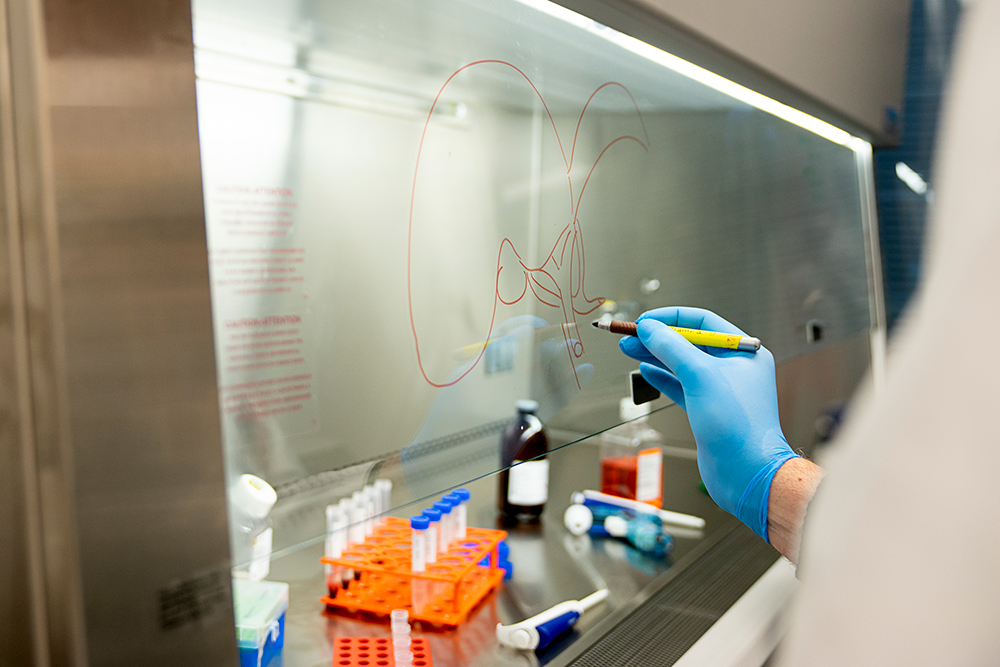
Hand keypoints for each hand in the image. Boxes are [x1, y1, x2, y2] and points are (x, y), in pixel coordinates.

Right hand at [619, 307, 798, 540]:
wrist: (746, 472)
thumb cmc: (737, 425)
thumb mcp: (701, 376)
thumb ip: (672, 348)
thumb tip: (649, 328)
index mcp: (743, 351)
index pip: (702, 321)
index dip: (671, 318)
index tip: (644, 321)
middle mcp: (734, 367)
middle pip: (689, 342)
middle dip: (657, 338)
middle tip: (629, 336)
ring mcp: (720, 389)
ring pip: (681, 364)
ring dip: (655, 356)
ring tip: (629, 349)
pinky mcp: (707, 409)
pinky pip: (680, 386)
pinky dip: (662, 377)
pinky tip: (645, 370)